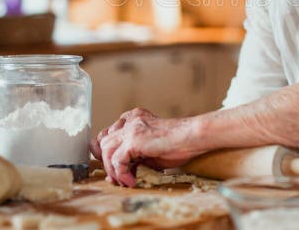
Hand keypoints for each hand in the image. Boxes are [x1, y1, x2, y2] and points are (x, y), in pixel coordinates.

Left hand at [89, 108, 203, 186]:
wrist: (193, 138)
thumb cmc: (178, 145)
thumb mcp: (149, 151)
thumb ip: (131, 157)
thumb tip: (113, 175)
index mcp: (134, 118)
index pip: (108, 134)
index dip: (107, 153)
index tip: (113, 170)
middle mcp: (130, 119)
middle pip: (104, 143)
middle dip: (108, 164)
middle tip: (118, 179)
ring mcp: (131, 128)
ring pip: (107, 151)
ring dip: (113, 170)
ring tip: (126, 181)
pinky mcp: (134, 139)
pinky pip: (117, 160)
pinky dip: (121, 174)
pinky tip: (132, 180)